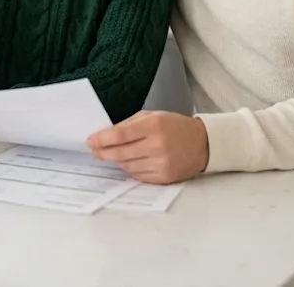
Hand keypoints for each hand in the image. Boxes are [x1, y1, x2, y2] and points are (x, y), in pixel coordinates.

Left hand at [86, 111, 208, 183]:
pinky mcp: (164, 177)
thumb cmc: (175, 127)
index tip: (91, 141)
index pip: (119, 135)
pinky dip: (130, 169)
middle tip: (95, 151)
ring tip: (116, 154)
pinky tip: (131, 162)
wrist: (202, 143)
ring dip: (117, 161)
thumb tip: (106, 135)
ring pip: (127, 166)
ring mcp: (161, 163)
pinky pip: (137, 176)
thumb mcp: (153, 116)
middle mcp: (157, 145)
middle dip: (103, 152)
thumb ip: (129, 124)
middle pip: (120, 153)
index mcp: (153, 126)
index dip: (101, 139)